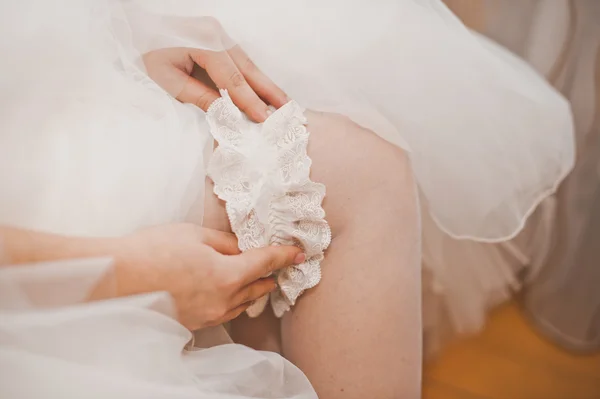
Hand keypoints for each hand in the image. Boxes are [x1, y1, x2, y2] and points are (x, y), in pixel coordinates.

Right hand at [115, 223, 303, 329]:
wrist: (116, 278)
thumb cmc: (153, 250)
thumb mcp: (194, 235)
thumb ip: (225, 243)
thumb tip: (242, 248)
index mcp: (227, 276)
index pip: (265, 263)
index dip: (284, 255)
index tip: (298, 253)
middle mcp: (223, 301)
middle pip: (258, 287)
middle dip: (271, 274)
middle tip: (279, 264)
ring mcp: (209, 316)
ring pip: (243, 303)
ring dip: (253, 290)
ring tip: (258, 278)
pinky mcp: (195, 323)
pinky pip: (225, 312)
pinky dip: (234, 300)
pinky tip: (230, 292)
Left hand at [143, 20, 287, 121]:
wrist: (132, 29)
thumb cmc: (144, 54)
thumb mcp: (167, 81)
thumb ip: (200, 97)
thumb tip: (229, 117)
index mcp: (203, 41)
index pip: (232, 78)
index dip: (248, 101)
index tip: (264, 118)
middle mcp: (216, 34)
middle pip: (247, 68)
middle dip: (269, 91)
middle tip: (289, 111)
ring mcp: (218, 35)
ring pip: (247, 64)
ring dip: (265, 86)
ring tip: (284, 104)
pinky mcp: (217, 40)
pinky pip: (239, 62)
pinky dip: (252, 79)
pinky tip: (264, 92)